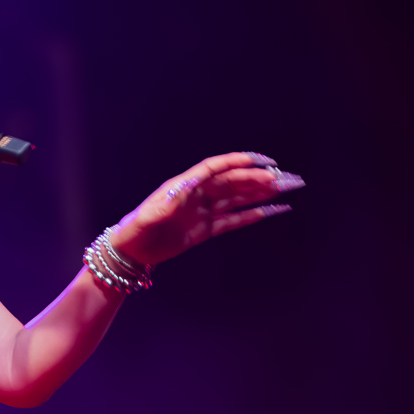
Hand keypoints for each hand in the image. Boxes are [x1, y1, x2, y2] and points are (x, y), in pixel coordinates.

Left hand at [109, 152, 303, 266]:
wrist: (130, 252)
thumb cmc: (134, 231)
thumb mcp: (146, 218)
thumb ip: (164, 206)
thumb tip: (182, 192)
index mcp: (182, 187)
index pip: (214, 169)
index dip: (237, 162)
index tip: (261, 160)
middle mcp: (195, 196)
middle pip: (230, 183)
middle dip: (256, 179)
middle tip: (282, 178)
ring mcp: (201, 212)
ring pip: (235, 199)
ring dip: (259, 193)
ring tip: (284, 188)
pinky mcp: (204, 230)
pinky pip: (233, 220)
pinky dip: (252, 215)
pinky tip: (271, 210)